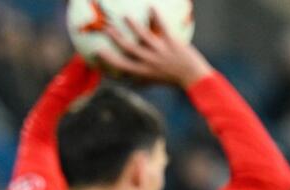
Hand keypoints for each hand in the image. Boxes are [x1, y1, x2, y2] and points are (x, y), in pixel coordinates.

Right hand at [96, 8, 212, 87]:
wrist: (192, 77)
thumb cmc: (169, 80)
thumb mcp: (151, 81)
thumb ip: (137, 77)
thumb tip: (124, 76)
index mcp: (141, 71)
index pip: (120, 65)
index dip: (107, 58)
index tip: (97, 50)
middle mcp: (148, 61)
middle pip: (128, 47)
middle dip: (116, 37)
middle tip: (106, 28)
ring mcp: (160, 50)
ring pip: (143, 35)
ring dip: (133, 25)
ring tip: (126, 16)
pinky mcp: (171, 42)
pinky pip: (162, 26)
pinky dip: (156, 16)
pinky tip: (151, 7)